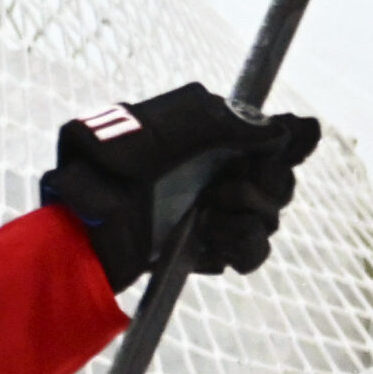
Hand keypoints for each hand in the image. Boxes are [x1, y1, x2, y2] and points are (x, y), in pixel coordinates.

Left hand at [39, 82, 320, 289]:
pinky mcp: (208, 246)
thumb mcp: (161, 131)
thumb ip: (224, 124)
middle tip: (226, 190)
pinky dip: (240, 245)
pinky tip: (213, 237)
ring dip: (245, 216)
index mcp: (205, 136)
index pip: (267, 138)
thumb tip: (283, 128)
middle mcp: (214, 171)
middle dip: (264, 185)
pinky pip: (252, 250)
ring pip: (269, 216)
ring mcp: (213, 210)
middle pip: (276, 180)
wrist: (86, 220)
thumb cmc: (110, 165)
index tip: (283, 150)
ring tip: (208, 214)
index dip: (286, 144)